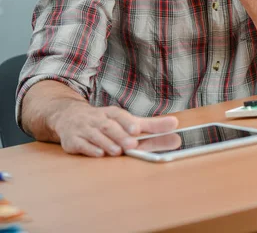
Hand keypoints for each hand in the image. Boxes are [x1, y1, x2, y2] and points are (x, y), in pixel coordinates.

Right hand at [53, 102, 178, 157]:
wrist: (70, 117)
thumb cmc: (104, 121)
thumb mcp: (125, 120)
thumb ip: (150, 125)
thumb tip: (175, 124)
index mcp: (112, 113)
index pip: (120, 116)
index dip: (128, 122)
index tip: (136, 129)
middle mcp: (98, 119)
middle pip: (110, 126)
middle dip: (120, 135)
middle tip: (131, 144)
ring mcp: (85, 129)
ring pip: (96, 135)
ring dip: (107, 143)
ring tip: (117, 151)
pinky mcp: (73, 140)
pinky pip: (81, 144)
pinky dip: (90, 149)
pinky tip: (99, 154)